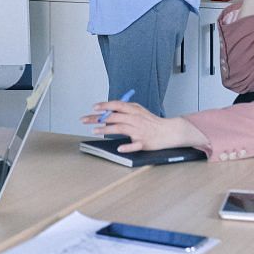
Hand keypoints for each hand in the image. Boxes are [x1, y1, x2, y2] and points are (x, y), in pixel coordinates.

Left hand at [80, 101, 205, 152]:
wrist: (168, 131)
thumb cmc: (150, 121)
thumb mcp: (138, 110)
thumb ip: (124, 108)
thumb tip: (106, 109)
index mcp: (134, 110)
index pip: (117, 105)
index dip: (104, 106)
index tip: (94, 108)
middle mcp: (136, 119)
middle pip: (114, 117)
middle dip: (98, 118)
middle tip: (85, 120)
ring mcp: (139, 131)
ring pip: (121, 128)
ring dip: (106, 130)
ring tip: (94, 131)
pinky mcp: (143, 142)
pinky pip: (135, 145)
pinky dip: (127, 146)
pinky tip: (119, 148)